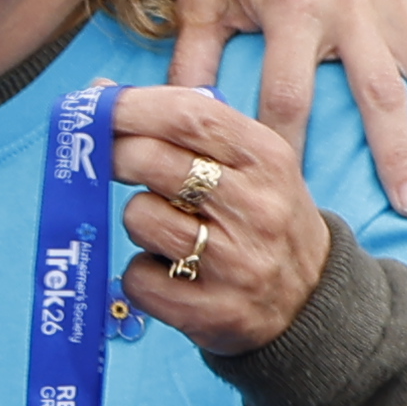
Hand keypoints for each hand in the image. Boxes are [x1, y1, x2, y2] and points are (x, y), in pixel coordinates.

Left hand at [107, 78, 331, 365]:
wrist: (310, 303)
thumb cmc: (262, 218)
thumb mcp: (250, 163)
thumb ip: (185, 127)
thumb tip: (100, 94)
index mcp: (268, 159)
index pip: (189, 115)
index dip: (131, 106)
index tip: (96, 105)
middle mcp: (256, 209)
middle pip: (153, 162)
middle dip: (114, 154)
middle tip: (103, 159)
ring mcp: (235, 263)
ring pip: (140, 218)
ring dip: (136, 219)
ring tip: (164, 228)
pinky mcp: (212, 311)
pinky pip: (138, 278)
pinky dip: (141, 274)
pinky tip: (167, 272)